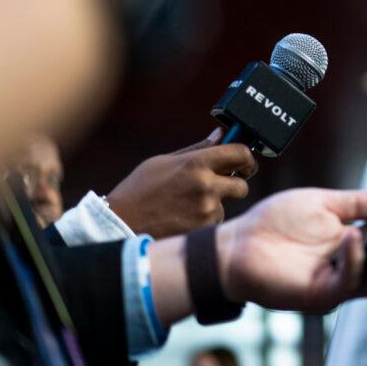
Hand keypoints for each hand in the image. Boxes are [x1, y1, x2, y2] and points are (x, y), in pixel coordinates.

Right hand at [106, 128, 256, 237]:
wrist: (119, 224)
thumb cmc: (139, 190)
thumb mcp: (163, 162)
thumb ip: (197, 150)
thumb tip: (220, 135)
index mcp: (196, 163)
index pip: (240, 153)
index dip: (247, 158)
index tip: (245, 163)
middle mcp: (206, 185)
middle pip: (243, 184)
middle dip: (236, 185)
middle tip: (223, 186)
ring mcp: (206, 209)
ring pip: (226, 206)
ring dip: (215, 205)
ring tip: (185, 206)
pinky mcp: (204, 230)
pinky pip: (214, 223)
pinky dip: (204, 221)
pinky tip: (183, 219)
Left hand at [217, 188, 366, 312]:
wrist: (235, 244)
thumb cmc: (274, 222)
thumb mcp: (323, 202)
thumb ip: (358, 203)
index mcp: (354, 246)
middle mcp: (350, 268)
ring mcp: (336, 284)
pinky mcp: (318, 294)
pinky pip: (345, 281)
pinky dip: (354, 259)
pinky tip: (355, 238)